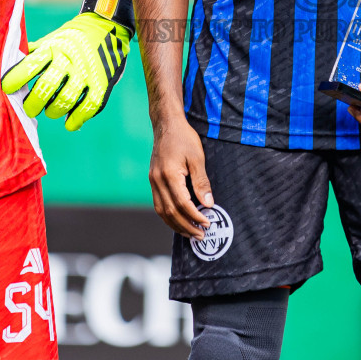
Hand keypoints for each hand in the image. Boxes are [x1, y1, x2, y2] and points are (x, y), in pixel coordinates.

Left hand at [2, 12, 129, 131]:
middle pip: (47, 87)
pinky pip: (88, 107)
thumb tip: (6, 68)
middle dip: (34, 103)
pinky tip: (69, 122)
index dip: (15, 79)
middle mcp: (69, 60)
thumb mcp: (50, 40)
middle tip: (30, 109)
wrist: (106, 28)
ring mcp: (86, 73)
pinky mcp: (101, 84)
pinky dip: (77, 119)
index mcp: (52, 49)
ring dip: (54, 111)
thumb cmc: (69, 40)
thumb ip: (32, 55)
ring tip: (50, 111)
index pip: (30, 65)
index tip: (7, 89)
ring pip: (66, 100)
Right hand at [148, 117, 212, 238]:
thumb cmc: (184, 138)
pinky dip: (168, 216)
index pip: (182, 204)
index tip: (207, 223)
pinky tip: (178, 221)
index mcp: (169, 175)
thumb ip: (202, 182)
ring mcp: (153, 181)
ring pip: (161, 211)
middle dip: (186, 226)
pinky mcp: (153, 180)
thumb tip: (208, 204)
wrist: (166, 124)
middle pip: (170, 212)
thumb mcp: (198, 158)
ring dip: (176, 225)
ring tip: (190, 233)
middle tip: (200, 235)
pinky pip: (158, 204)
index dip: (195, 217)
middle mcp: (158, 181)